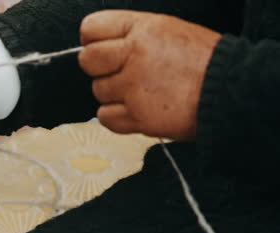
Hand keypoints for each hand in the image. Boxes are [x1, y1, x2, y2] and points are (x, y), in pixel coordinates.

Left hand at [79, 10, 221, 140]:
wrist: (230, 91)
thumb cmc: (204, 62)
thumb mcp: (169, 31)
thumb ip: (133, 35)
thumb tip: (101, 45)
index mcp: (143, 28)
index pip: (91, 28)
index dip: (93, 41)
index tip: (103, 49)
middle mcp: (135, 54)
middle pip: (87, 60)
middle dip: (99, 68)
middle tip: (121, 73)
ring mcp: (133, 86)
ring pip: (98, 91)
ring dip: (115, 95)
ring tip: (143, 92)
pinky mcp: (136, 115)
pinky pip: (105, 117)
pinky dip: (118, 117)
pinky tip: (139, 109)